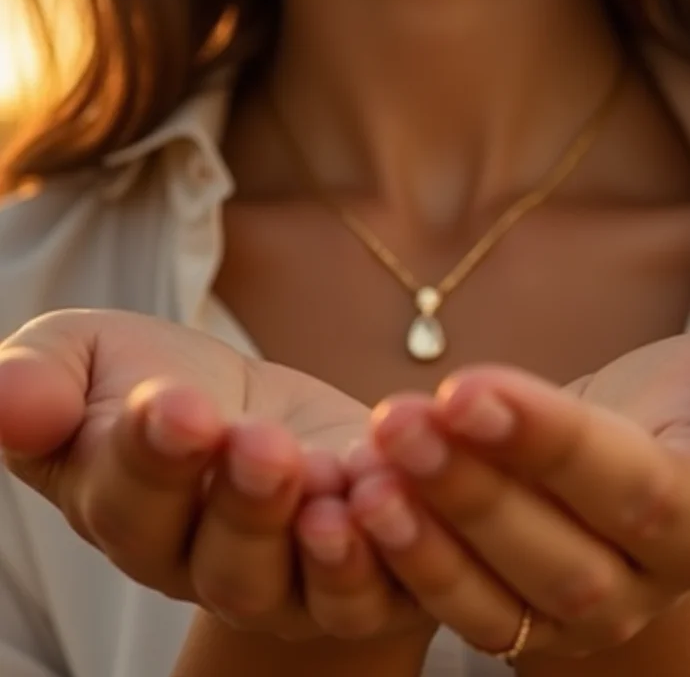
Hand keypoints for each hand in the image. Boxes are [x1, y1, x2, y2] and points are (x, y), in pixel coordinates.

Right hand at [0, 309, 425, 640]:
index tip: (173, 403)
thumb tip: (4, 402)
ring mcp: (289, 581)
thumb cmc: (169, 382)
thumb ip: (42, 378)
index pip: (130, 498)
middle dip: (242, 501)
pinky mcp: (365, 574)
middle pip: (221, 556)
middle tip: (259, 444)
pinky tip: (397, 496)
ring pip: (299, 584)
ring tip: (333, 488)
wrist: (265, 414)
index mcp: (129, 511)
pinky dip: (392, 553)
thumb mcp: (92, 357)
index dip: (151, 455)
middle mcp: (205, 564)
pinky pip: (378, 586)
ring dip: (319, 543)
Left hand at [347, 324, 689, 658]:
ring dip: (426, 539)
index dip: (548, 442)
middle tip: (399, 423)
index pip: (628, 488)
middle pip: (557, 553)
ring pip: (502, 595)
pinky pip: (465, 611)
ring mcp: (580, 614)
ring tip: (366, 478)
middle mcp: (641, 583)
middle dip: (471, 488)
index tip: (466, 390)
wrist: (635, 449)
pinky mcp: (524, 621)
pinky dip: (410, 570)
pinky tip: (358, 513)